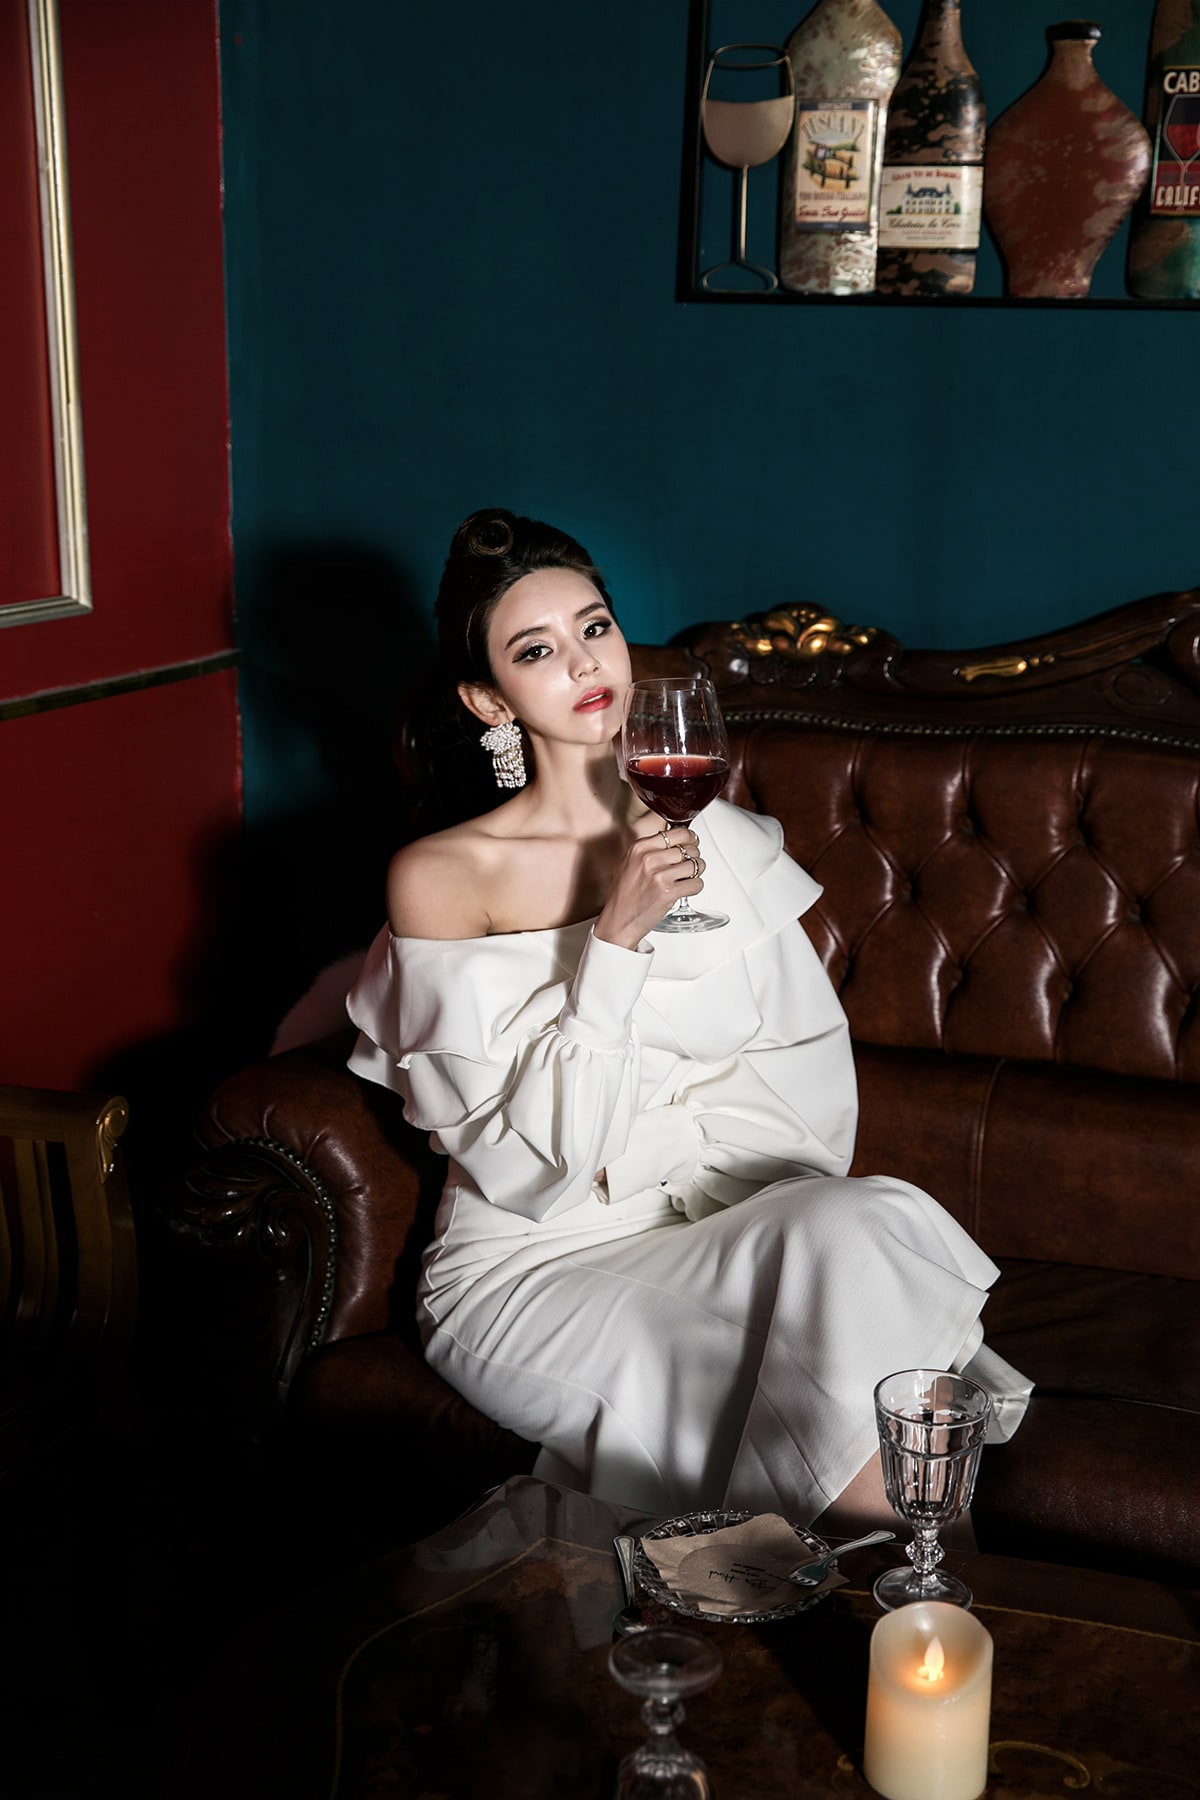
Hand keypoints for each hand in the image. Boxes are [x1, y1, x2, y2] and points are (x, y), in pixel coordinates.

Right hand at [594, 820, 705, 949]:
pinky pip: (696, 884)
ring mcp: (659, 875)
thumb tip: (674, 841)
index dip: (690, 838)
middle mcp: (649, 859)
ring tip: (687, 878)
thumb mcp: (629, 863)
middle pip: (689, 848)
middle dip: (694, 857)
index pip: (677, 833)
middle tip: (688, 866)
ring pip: (696, 864)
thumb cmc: (623, 895)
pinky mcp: (668, 892)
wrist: (618, 921)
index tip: (692, 843)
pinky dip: (695, 887)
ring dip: (697, 872)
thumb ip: (649, 850)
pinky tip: (685, 890)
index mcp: (639, 848)